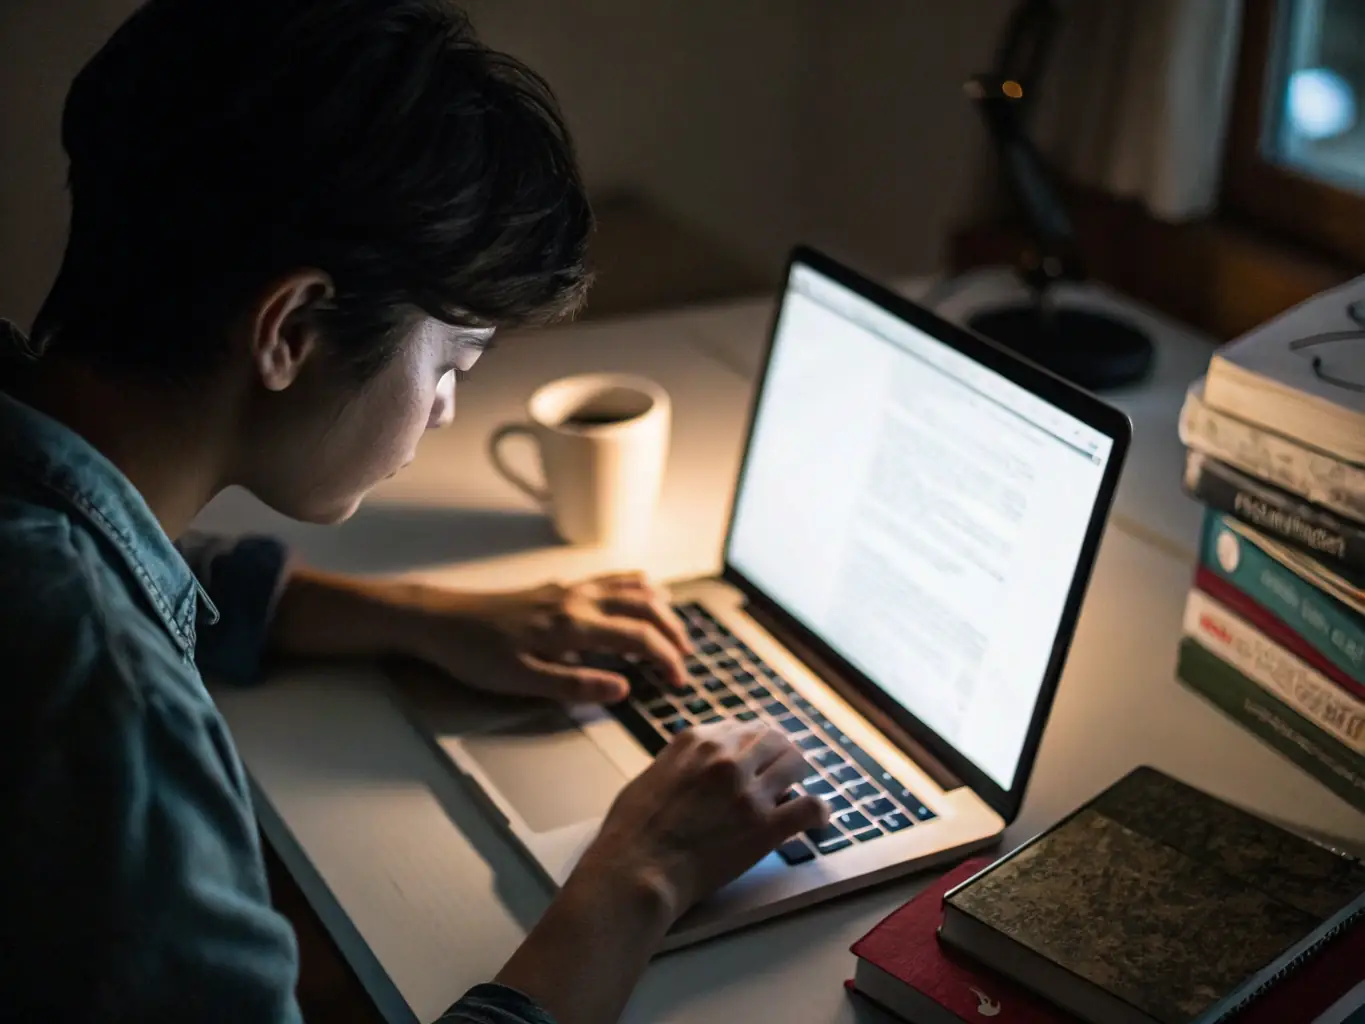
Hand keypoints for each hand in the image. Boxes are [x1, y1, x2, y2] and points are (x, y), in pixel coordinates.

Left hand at [404, 571, 691, 703]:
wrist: (441, 620)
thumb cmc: (476, 655)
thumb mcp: (522, 681)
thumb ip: (575, 685)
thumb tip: (622, 689)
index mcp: (573, 626)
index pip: (639, 638)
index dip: (667, 660)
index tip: (678, 683)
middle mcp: (579, 600)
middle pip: (646, 607)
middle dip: (674, 633)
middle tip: (685, 661)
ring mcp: (571, 590)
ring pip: (633, 588)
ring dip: (662, 609)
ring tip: (676, 632)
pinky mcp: (560, 587)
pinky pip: (612, 579)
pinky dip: (639, 587)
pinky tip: (644, 596)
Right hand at [572, 721, 830, 922]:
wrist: (636, 871)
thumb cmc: (631, 831)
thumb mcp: (650, 776)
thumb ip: (680, 762)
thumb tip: (694, 766)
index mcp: (696, 741)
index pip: (742, 728)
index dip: (752, 745)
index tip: (756, 757)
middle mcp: (726, 758)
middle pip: (774, 739)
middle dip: (779, 755)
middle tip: (781, 773)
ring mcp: (748, 791)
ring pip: (797, 763)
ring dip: (798, 777)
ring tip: (796, 792)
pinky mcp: (765, 826)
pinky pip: (810, 807)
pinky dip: (819, 813)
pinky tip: (818, 820)